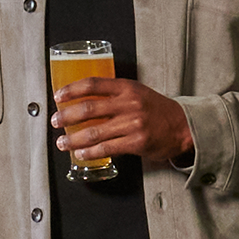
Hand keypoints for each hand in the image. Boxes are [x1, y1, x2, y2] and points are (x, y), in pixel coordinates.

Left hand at [54, 77, 193, 167]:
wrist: (183, 126)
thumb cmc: (157, 110)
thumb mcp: (137, 93)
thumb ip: (114, 95)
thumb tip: (84, 102)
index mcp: (127, 88)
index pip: (93, 84)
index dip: (72, 90)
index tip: (58, 96)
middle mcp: (129, 103)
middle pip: (88, 108)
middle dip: (67, 116)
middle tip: (55, 121)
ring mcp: (133, 123)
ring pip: (94, 132)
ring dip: (73, 138)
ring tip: (62, 142)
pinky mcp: (137, 142)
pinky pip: (106, 148)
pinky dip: (90, 152)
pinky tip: (80, 154)